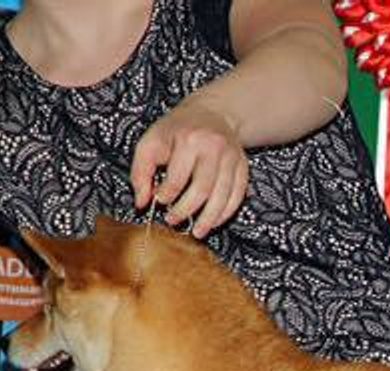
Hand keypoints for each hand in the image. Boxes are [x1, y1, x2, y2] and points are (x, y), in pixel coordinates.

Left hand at [131, 101, 250, 238]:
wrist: (212, 114)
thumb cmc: (177, 130)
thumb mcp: (151, 141)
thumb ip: (141, 171)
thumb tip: (141, 202)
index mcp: (188, 139)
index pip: (177, 178)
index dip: (166, 195)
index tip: (160, 202)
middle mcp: (214, 148)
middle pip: (202, 190)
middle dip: (186, 210)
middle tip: (173, 220)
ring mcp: (232, 158)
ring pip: (222, 197)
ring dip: (208, 219)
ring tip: (197, 231)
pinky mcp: (243, 168)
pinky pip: (237, 197)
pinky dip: (225, 213)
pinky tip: (213, 222)